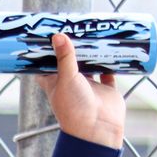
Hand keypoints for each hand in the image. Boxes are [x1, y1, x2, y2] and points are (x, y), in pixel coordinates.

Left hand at [34, 33, 124, 148]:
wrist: (97, 130)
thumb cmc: (74, 108)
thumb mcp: (66, 79)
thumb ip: (64, 58)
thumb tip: (58, 35)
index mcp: (54, 83)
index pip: (45, 65)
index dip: (45, 52)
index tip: (45, 34)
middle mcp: (71, 83)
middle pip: (69, 61)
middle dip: (71, 46)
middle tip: (74, 26)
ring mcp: (89, 86)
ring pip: (90, 64)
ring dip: (91, 52)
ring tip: (92, 32)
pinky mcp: (106, 89)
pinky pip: (109, 72)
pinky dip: (111, 61)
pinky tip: (112, 47)